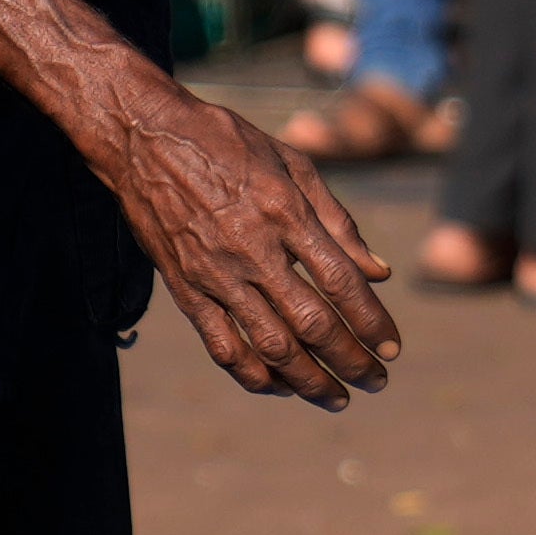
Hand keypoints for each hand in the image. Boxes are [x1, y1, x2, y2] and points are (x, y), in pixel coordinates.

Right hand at [96, 74, 403, 405]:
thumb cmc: (227, 142)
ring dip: (309, 381)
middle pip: (312, 323)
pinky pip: (222, 346)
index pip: (342, 282)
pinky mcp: (185, 289)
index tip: (392, 349)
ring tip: (337, 398)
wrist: (143, 136)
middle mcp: (253, 249)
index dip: (372, 322)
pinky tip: (279, 388)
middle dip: (351, 361)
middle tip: (376, 382)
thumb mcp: (292, 163)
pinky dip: (254, 376)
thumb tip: (379, 273)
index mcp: (285, 212)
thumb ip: (338, 221)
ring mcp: (215, 273)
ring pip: (269, 346)